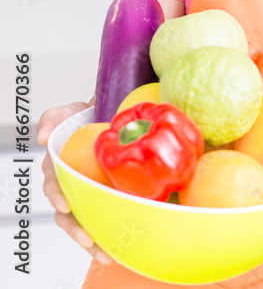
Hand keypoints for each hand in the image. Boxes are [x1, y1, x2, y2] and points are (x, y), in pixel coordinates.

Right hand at [38, 101, 111, 264]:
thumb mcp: (68, 112)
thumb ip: (52, 119)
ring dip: (90, 240)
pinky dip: (107, 237)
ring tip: (103, 253)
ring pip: (83, 223)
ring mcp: (87, 194)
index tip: (65, 205)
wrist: (111, 118)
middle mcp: (70, 186)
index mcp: (59, 169)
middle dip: (75, 229)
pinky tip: (116, 250)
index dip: (58, 197)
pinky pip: (103, 220)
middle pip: (66, 213)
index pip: (54, 187)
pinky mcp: (104, 199)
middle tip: (88, 240)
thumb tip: (42, 138)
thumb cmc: (87, 118)